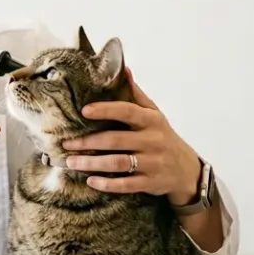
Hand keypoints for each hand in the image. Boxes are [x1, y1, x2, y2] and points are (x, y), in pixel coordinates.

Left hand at [61, 68, 202, 204]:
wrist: (187, 170)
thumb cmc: (163, 138)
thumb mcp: (155, 115)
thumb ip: (137, 95)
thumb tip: (123, 69)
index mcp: (151, 121)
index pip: (127, 111)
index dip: (105, 110)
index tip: (84, 111)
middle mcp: (153, 140)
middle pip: (115, 140)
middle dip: (88, 142)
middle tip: (66, 143)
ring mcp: (153, 163)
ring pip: (118, 163)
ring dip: (92, 164)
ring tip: (71, 162)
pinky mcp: (151, 183)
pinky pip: (127, 185)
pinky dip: (107, 184)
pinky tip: (91, 181)